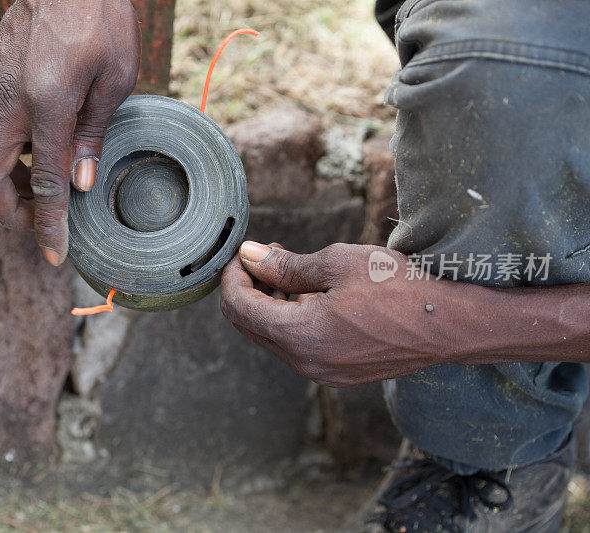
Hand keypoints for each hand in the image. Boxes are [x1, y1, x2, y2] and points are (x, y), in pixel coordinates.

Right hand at [0, 0, 140, 264]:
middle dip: (9, 213)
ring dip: (11, 182)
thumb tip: (80, 183)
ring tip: (48, 189)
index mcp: (46, 104)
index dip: (49, 226)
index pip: (43, 182)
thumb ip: (93, 133)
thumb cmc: (100, 17)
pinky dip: (12, 151)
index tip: (54, 256)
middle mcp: (9, 100)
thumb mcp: (114, 78)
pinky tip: (41, 147)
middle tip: (41, 225)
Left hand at [220, 241, 446, 386]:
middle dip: (249, 289)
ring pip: (275, 337)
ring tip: (291, 270)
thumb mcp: (337, 263)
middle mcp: (305, 363)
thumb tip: (250, 256)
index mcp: (299, 336)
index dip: (232, 276)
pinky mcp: (339, 373)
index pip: (239, 307)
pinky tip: (312, 295)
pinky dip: (293, 320)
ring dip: (271, 304)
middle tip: (264, 257)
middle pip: (250, 325)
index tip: (243, 253)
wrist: (452, 323)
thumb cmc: (399, 287)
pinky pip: (299, 347)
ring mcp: (323, 373)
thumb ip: (285, 265)